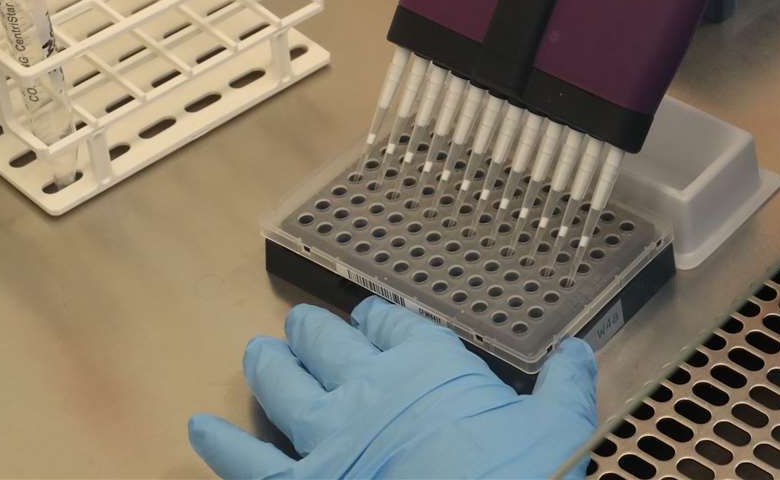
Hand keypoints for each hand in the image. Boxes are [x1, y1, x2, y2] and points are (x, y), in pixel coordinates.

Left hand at [188, 299, 594, 478]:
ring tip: (257, 353)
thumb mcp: (560, 428)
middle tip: (299, 324)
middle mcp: (369, 389)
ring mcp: (327, 440)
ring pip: (283, 388)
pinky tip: (199, 430)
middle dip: (313, 332)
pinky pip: (246, 464)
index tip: (372, 315)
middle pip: (328, 345)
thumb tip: (581, 353)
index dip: (378, 319)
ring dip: (267, 366)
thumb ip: (565, 386)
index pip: (392, 325)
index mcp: (429, 365)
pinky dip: (220, 446)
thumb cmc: (519, 477)